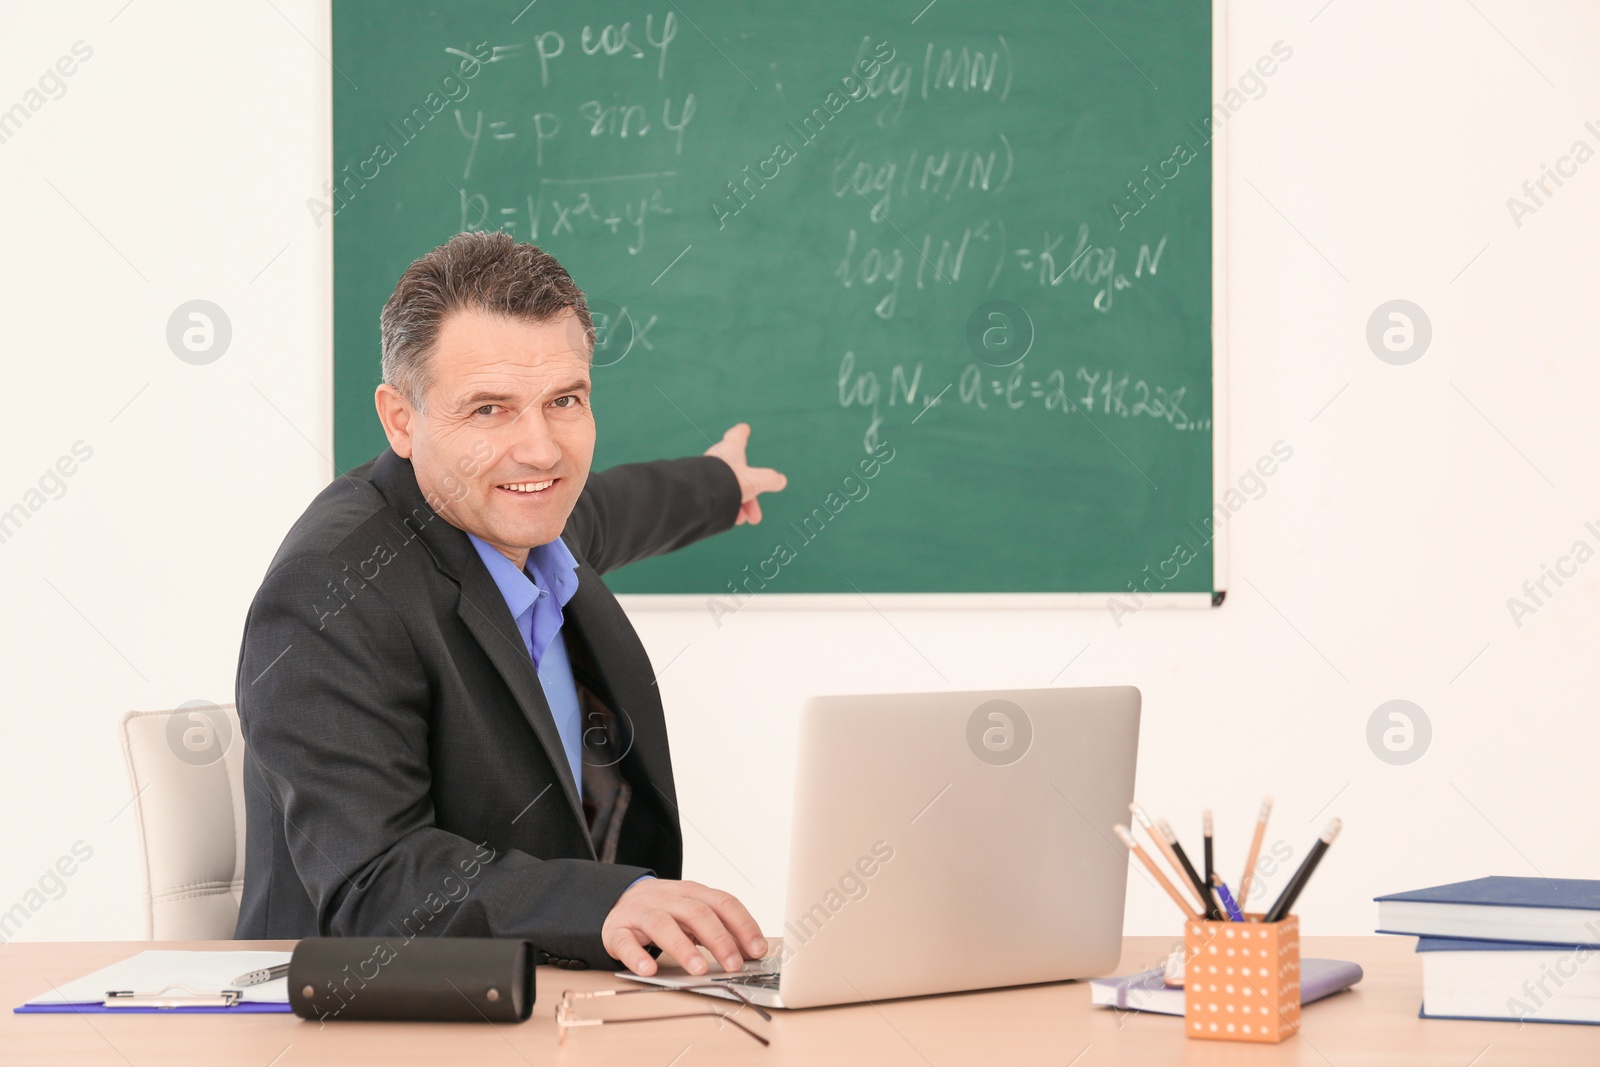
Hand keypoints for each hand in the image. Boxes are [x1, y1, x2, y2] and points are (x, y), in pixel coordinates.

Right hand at [601, 878, 767, 976]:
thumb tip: (749, 952)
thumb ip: (718, 927)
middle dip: (718, 939)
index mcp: (691, 892)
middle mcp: (667, 898)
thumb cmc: (663, 912)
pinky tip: (649, 969)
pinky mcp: (617, 930)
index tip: (758, 949)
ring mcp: (641, 912)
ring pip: (662, 925)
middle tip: (733, 965)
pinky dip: (637, 956)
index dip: (742, 924)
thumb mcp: (691, 913)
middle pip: (696, 913)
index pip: (722, 902)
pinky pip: (625, 942)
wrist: (616, 901)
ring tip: (698, 970)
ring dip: (683, 948)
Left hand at [704, 423, 786, 524]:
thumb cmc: (728, 481)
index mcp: (731, 449)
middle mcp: (718, 459)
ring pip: (728, 488)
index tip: (744, 428)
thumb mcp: (755, 482)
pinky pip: (717, 496)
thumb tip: (781, 480)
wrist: (699, 496)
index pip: (737, 436)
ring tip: (743, 520)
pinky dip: (726, 506)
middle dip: (750, 495)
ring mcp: (707, 473)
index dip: (741, 433)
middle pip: (739, 473)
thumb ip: (769, 480)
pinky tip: (732, 519)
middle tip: (755, 515)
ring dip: (739, 505)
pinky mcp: (699, 487)